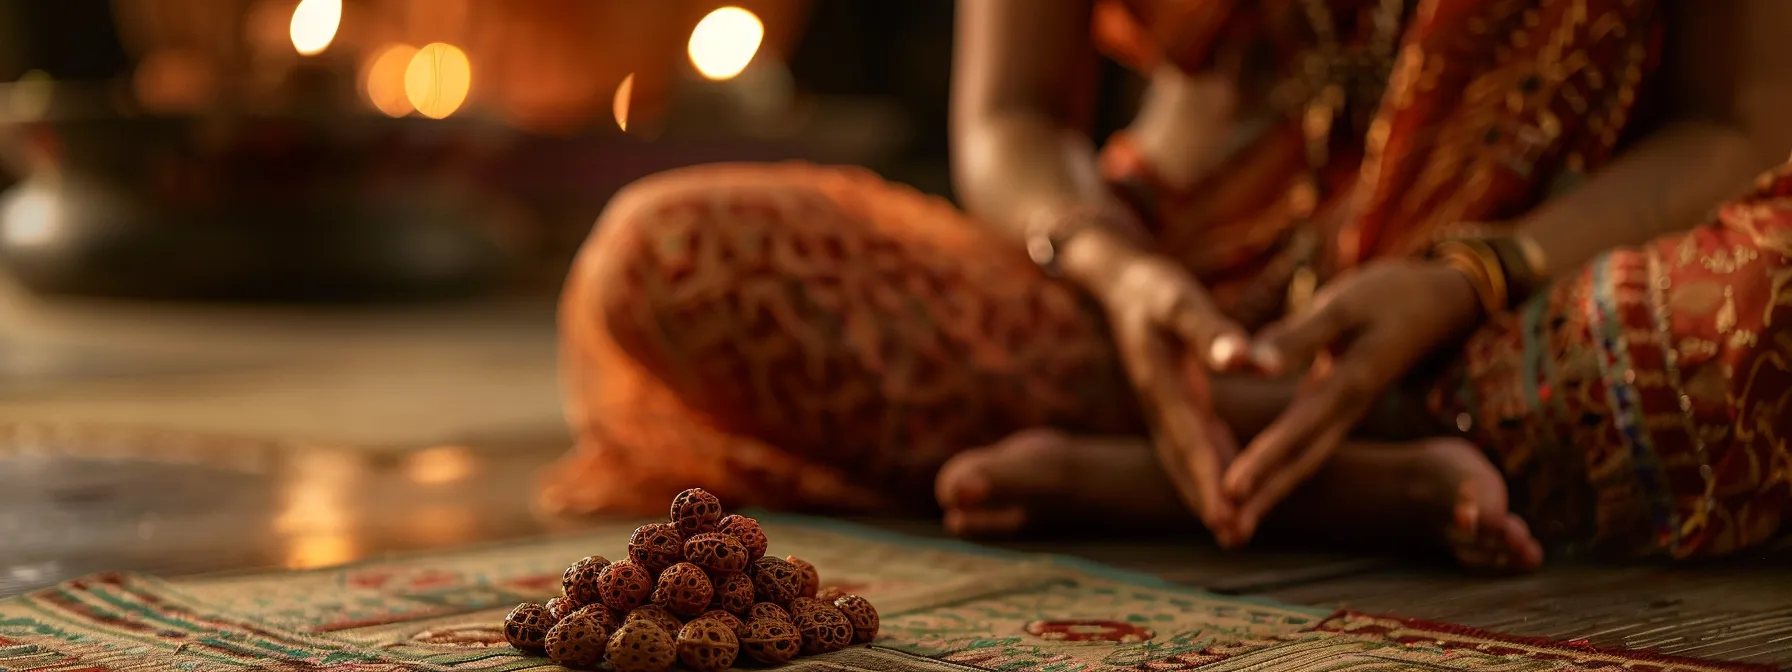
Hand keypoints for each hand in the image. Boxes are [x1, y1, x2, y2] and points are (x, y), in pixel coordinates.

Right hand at [1092, 248, 1256, 542]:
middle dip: (1206, 500)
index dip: (1207, 476)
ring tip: (1232, 531)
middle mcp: (1156, 403)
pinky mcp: (1167, 403)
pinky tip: (1224, 488)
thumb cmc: (1153, 286)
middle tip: (1234, 538)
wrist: (1117, 281)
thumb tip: (1245, 361)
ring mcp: (1158, 406)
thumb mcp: (1181, 299)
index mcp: (1161, 382)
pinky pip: (1186, 445)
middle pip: (1183, 460)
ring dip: (1204, 494)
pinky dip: (1203, 471)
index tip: (1225, 512)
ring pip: (1183, 459)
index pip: (1189, 437)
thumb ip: (1211, 331)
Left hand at [1223, 259, 1484, 539]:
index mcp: (1350, 384)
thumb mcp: (1344, 306)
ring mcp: (1347, 411)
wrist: (1443, 302)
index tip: (1231, 489)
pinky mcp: (1342, 405)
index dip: (1265, 459)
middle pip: (1303, 461)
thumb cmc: (1390, 295)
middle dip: (1265, 495)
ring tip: (1235, 521)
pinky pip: (1308, 443)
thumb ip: (1298, 336)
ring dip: (1272, 489)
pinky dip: (1282, 464)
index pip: (1299, 428)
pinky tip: (1259, 482)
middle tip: (1224, 526)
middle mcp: (1349, 408)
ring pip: (1306, 458)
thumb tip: (1251, 362)